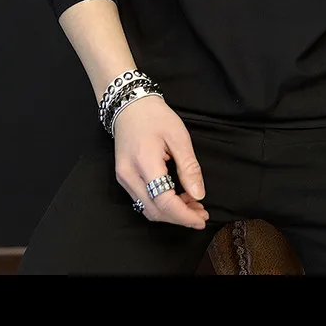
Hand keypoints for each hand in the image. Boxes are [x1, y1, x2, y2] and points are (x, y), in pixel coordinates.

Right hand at [113, 94, 209, 229]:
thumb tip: (199, 195)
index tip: (201, 219)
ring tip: (194, 208)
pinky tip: (178, 199)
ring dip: (171, 213)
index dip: (183, 215)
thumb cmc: (156, 117)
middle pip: (155, 210)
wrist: (130, 105)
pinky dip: (161, 205)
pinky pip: (143, 200)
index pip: (163, 201)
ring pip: (147, 209)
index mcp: (144, 163)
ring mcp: (123, 179)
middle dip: (180, 217)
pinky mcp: (124, 178)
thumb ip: (189, 167)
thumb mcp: (179, 137)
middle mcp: (129, 176)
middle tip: (202, 214)